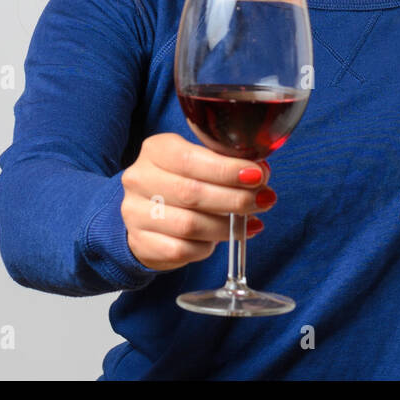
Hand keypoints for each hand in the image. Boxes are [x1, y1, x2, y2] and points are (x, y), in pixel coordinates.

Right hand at [119, 132, 275, 271]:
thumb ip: (223, 164)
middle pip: (191, 192)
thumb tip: (259, 173)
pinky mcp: (141, 243)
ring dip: (226, 226)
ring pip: (189, 225)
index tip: (257, 175)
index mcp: (155, 150)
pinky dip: (208, 247)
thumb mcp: (197, 162)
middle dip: (235, 198)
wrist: (145, 212)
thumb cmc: (181, 182)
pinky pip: (182, 250)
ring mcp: (135, 213)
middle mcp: (139, 179)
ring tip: (250, 223)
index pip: (190, 159)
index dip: (226, 169)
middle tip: (263, 200)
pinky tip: (222, 240)